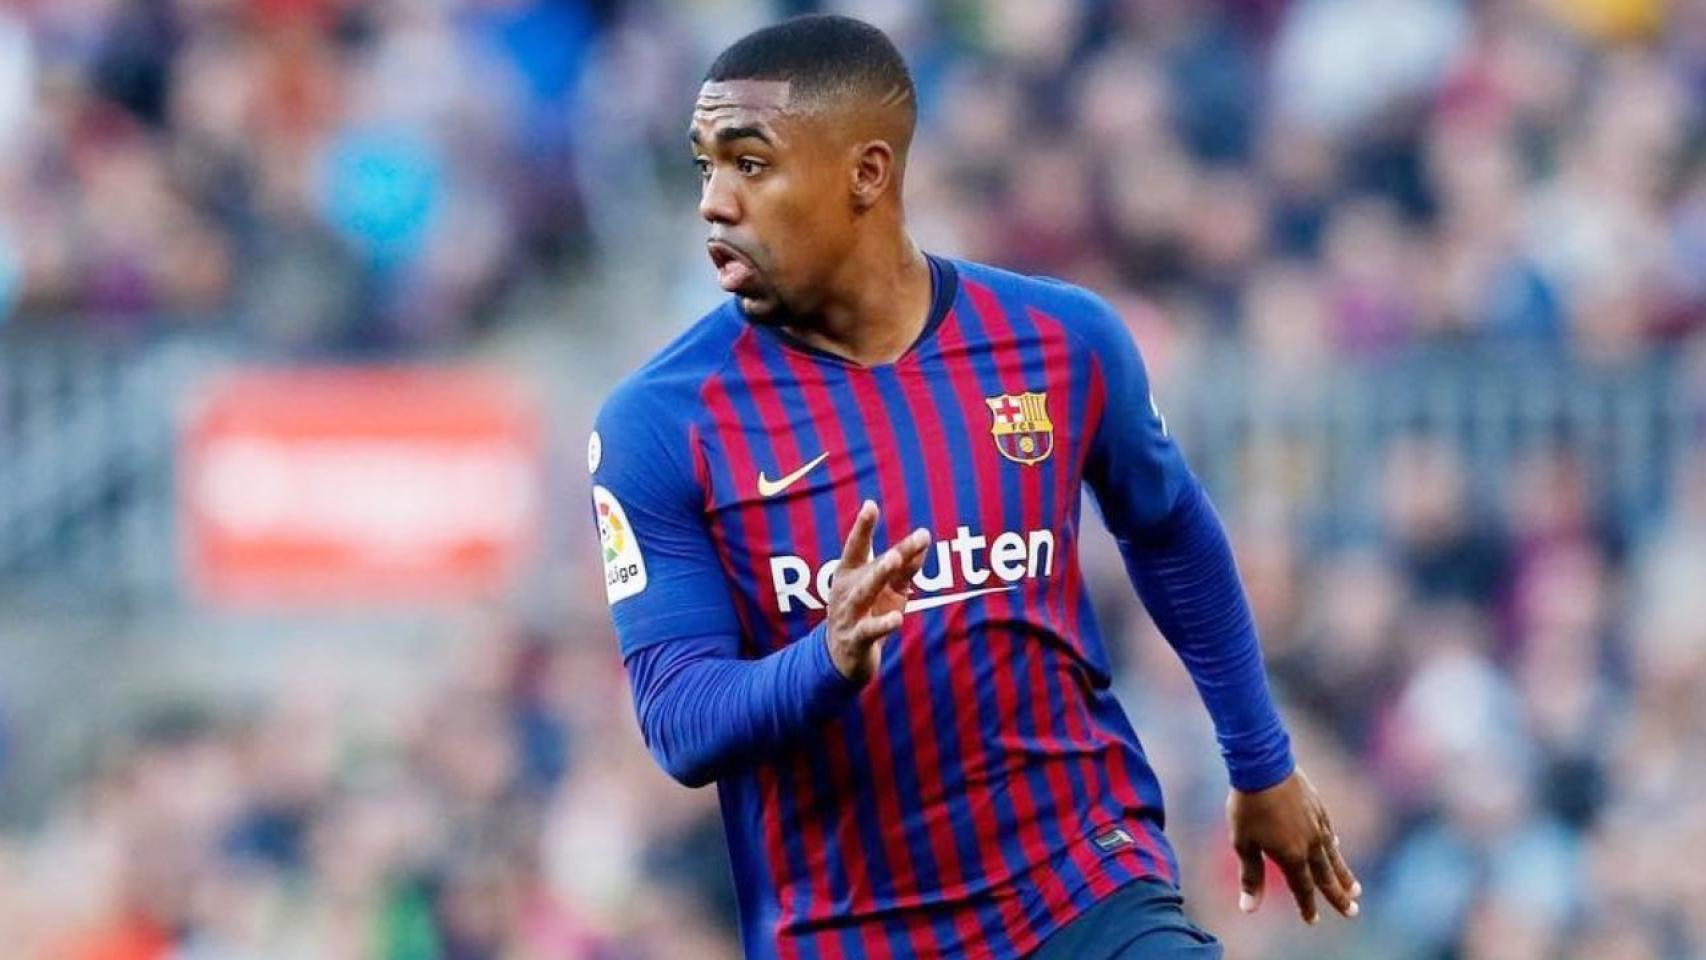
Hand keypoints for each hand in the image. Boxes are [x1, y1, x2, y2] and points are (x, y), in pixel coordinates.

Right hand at [825, 500, 930, 684]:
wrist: (842, 657)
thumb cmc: (867, 612)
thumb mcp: (886, 588)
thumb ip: (904, 567)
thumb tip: (923, 540)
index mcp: (850, 573)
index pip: (857, 547)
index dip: (862, 527)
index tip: (870, 505)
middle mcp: (847, 590)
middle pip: (870, 569)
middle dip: (887, 555)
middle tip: (905, 542)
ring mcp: (849, 615)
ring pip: (865, 594)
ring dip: (878, 576)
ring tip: (893, 561)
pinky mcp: (856, 639)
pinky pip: (870, 630)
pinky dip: (882, 624)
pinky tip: (897, 618)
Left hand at [1226, 768, 1361, 924]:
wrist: (1263, 766)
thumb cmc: (1248, 806)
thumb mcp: (1243, 844)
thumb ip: (1251, 876)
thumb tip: (1248, 908)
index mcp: (1292, 856)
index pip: (1303, 888)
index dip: (1307, 906)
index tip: (1313, 920)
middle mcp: (1311, 844)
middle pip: (1326, 876)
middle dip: (1338, 896)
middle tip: (1352, 912)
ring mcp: (1317, 824)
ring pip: (1334, 855)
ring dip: (1344, 874)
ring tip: (1356, 889)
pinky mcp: (1318, 807)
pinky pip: (1328, 831)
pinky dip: (1332, 843)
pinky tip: (1335, 843)